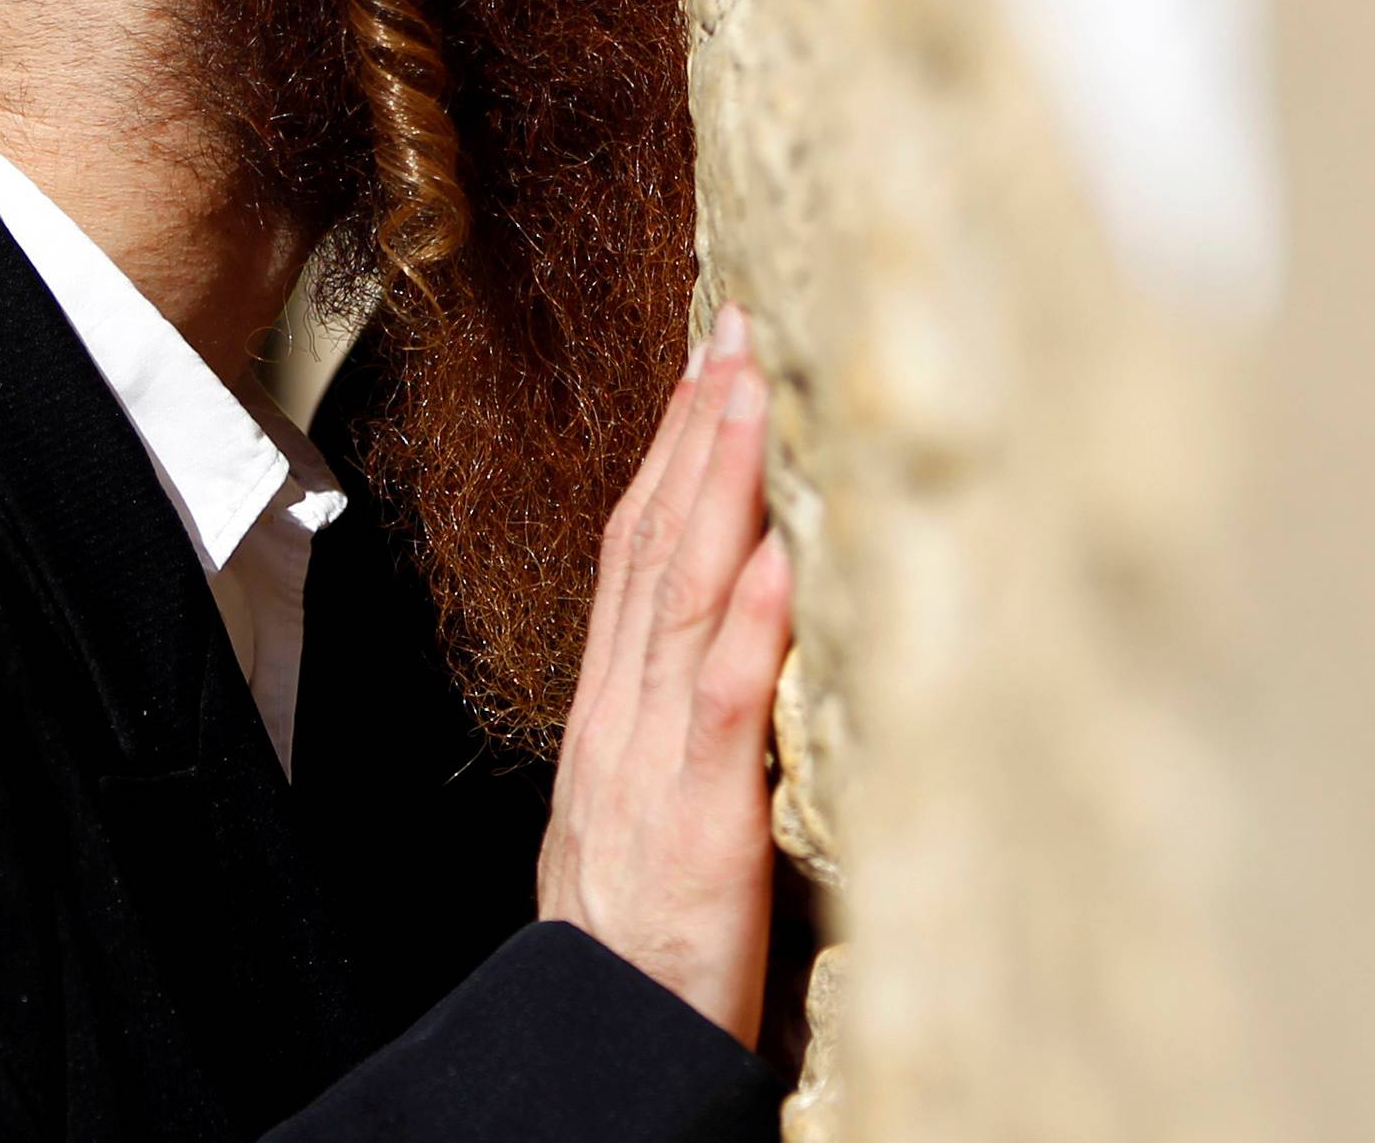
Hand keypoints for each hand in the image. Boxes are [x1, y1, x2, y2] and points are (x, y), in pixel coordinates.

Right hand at [537, 303, 791, 1048]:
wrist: (592, 1044)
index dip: (671, 453)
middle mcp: (623, 713)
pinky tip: (781, 557)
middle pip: (656, 546)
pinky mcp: (698, 825)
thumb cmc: (637, 933)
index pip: (639, 552)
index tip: (707, 366)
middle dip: (694, 431)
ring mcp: (652, 761)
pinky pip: (719, 709)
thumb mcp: (645, 800)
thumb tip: (741, 625)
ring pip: (680, 596)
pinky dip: (747, 627)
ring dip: (715, 486)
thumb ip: (680, 715)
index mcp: (615, 707)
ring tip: (750, 394)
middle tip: (734, 330)